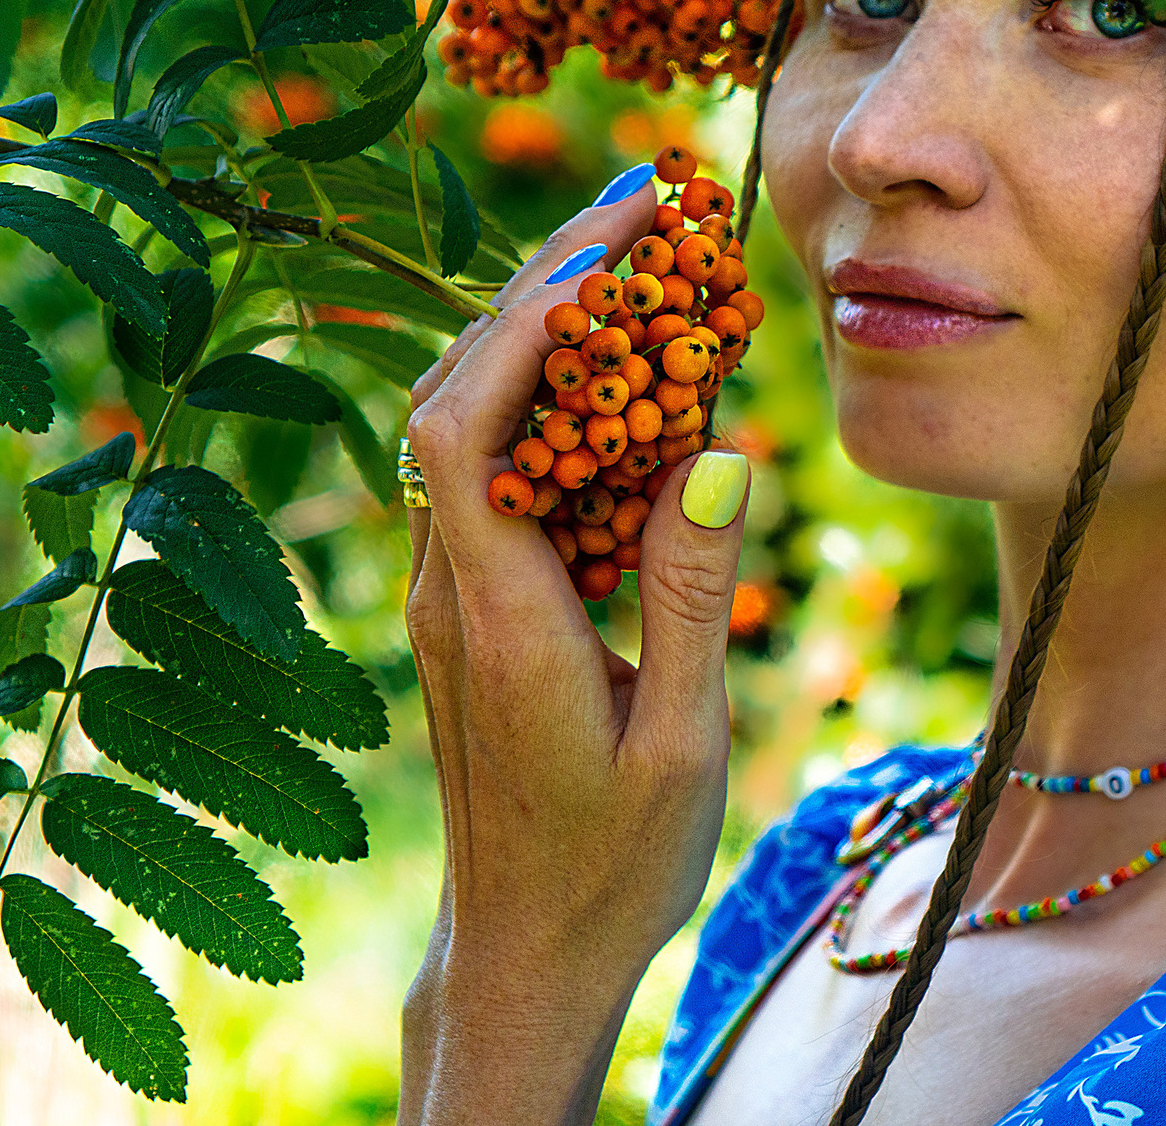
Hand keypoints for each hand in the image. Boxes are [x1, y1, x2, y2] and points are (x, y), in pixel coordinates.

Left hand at [399, 167, 753, 1125]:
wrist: (522, 956)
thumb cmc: (611, 867)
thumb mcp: (681, 743)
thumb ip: (688, 597)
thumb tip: (715, 452)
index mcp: (497, 618)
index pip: (462, 423)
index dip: (523, 316)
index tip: (615, 242)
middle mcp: (452, 590)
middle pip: (455, 391)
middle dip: (539, 286)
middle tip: (640, 208)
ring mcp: (450, 597)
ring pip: (465, 422)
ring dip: (540, 331)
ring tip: (638, 262)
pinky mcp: (471, 610)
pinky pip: (494, 470)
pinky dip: (549, 398)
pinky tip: (624, 379)